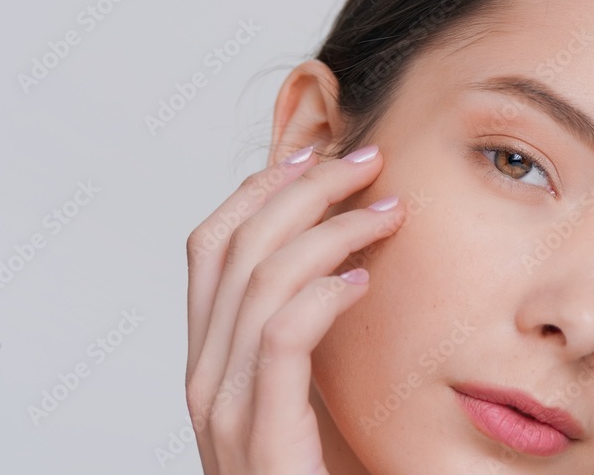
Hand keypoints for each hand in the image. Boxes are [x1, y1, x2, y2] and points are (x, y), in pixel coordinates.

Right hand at [184, 144, 404, 473]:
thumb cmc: (321, 472)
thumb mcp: (311, 385)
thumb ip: (312, 328)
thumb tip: (347, 262)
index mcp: (214, 355)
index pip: (217, 244)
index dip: (264, 186)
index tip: (319, 151)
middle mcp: (207, 373)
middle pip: (234, 244)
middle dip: (301, 187)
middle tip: (366, 160)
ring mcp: (227, 406)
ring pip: (258, 278)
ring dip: (327, 227)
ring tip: (387, 209)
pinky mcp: (263, 436)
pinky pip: (280, 339)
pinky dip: (322, 294)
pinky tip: (365, 278)